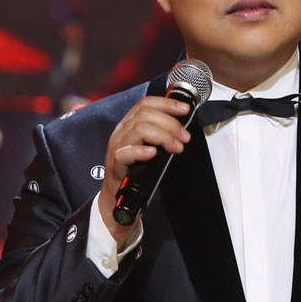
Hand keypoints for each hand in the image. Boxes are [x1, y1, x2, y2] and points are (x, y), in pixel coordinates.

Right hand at [97, 96, 191, 246]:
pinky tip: (153, 154)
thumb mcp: (149, 147)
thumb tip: (182, 128)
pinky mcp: (115, 165)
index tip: (184, 110)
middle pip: (145, 115)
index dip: (167, 103)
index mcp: (129, 125)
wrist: (118, 198)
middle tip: (183, 137)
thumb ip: (160, 135)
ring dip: (162, 136)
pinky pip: (124, 153)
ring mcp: (117, 147)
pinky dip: (141, 151)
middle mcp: (121, 132)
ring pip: (138, 129)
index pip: (146, 104)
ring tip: (175, 147)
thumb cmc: (135, 170)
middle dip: (170, 123)